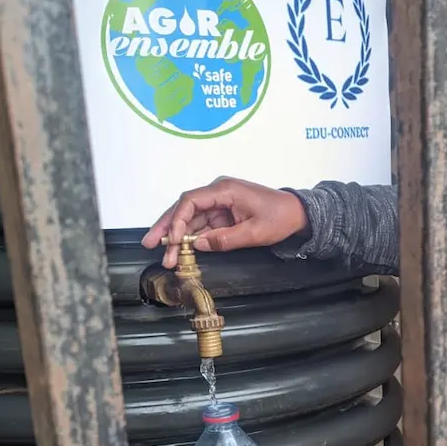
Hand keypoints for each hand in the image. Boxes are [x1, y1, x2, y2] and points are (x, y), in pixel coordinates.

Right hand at [142, 176, 308, 268]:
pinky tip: (179, 251)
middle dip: (166, 227)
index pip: (190, 201)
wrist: (297, 213)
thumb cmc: (279, 217)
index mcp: (224, 190)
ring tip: (164, 256)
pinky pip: (200, 225)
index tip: (173, 240)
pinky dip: (190, 238)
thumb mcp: (254, 232)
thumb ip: (225, 239)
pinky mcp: (222, 214)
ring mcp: (218, 203)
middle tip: (149, 243)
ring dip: (176, 237)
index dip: (177, 220)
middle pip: (184, 208)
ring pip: (189, 218)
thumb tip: (198, 245)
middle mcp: (217, 193)